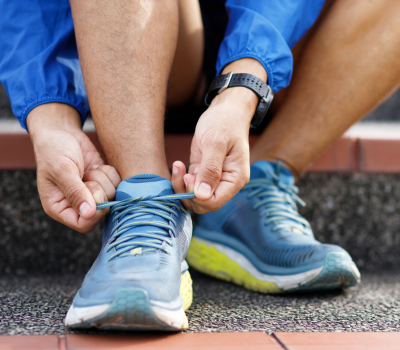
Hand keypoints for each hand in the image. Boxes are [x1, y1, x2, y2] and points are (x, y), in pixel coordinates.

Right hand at [28, 103, 120, 232]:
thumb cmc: (54, 150)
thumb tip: (88, 214)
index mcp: (60, 207)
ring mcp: (93, 193)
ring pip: (112, 196)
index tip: (96, 194)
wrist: (61, 132)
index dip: (95, 213)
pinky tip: (98, 166)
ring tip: (90, 169)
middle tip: (88, 176)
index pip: (83, 224)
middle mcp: (78, 204)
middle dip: (99, 191)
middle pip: (101, 211)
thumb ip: (75, 192)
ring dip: (104, 180)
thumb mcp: (62, 170)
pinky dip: (111, 174)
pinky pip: (118, 184)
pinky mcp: (104, 182)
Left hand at [171, 87, 256, 212]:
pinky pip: (190, 186)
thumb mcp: (216, 143)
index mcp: (235, 179)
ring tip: (178, 166)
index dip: (197, 196)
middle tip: (182, 171)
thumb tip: (202, 196)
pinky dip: (180, 179)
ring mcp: (214, 179)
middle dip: (188, 192)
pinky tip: (178, 164)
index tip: (189, 176)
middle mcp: (226, 183)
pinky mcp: (203, 173)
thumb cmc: (224, 122)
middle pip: (203, 203)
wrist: (225, 110)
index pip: (214, 202)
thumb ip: (210, 170)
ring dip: (182, 186)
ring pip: (194, 197)